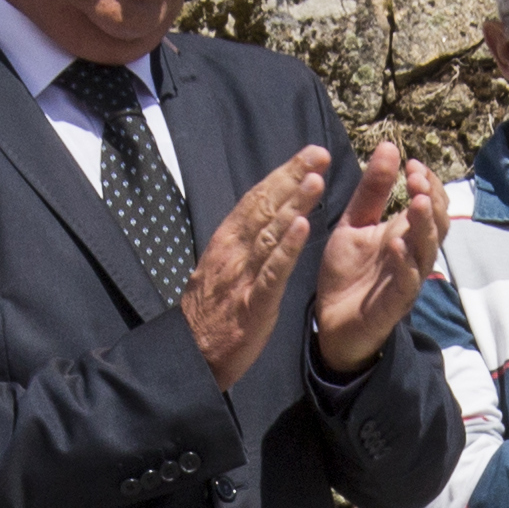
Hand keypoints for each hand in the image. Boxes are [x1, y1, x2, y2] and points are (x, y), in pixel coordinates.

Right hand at [185, 146, 335, 388]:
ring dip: (293, 205)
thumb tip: (262, 218)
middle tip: (318, 153)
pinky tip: (303, 228)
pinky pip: (273, 271)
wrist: (190, 355)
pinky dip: (288, 248)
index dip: (283, 175)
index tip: (308, 155)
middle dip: (293, 178)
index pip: (256, 200)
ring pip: (270, 233)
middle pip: (264, 207)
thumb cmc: (210, 313)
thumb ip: (241, 244)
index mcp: (226, 241)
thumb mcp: (221, 269)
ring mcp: (242, 276)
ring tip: (315, 180)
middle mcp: (233, 251)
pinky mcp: (253, 302)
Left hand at [303, 142, 448, 374]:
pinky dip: (405, 263)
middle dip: (432, 200)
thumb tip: (390, 147)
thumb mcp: (354, 222)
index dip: (428, 184)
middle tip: (418, 178)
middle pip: (437, 225)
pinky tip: (396, 243)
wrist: (330, 322)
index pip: (431, 205)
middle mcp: (413, 255)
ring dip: (424, 226)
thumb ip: (372, 189)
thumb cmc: (348, 273)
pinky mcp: (394, 303)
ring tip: (417, 202)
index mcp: (405, 234)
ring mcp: (407, 279)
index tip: (412, 163)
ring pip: (427, 251)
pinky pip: (407, 282)